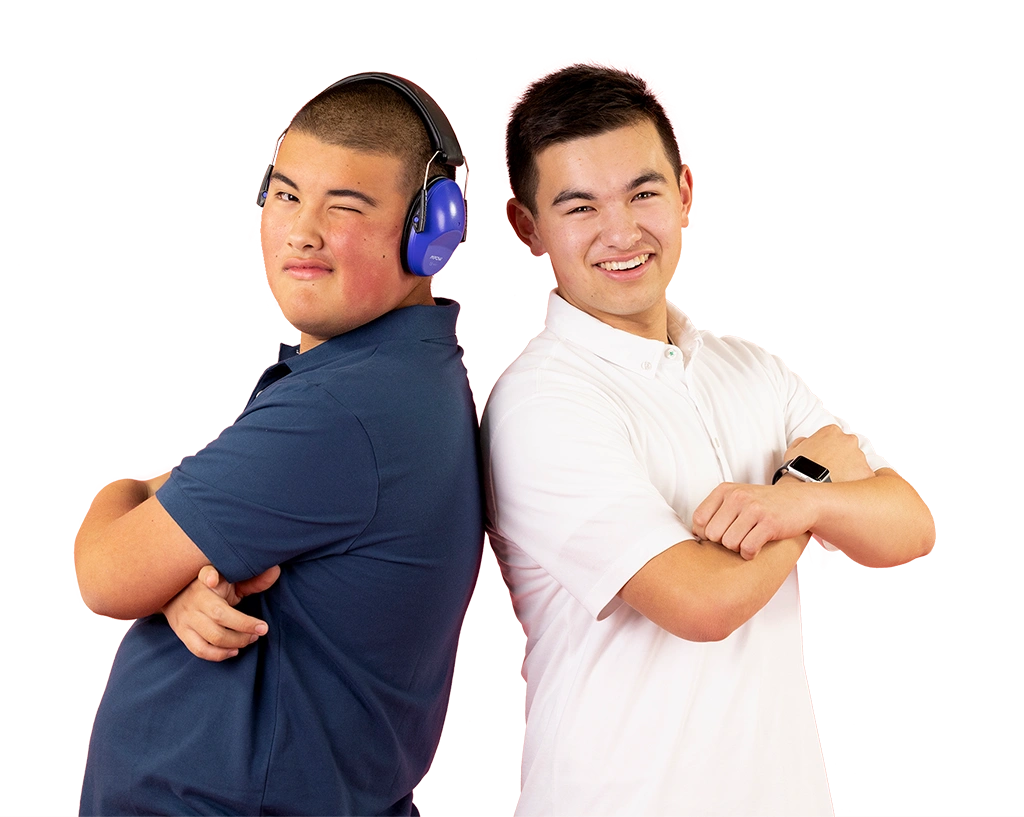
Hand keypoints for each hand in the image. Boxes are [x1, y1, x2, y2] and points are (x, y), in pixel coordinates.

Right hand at [162, 564, 280, 661]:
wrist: (176, 597)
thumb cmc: (212, 587)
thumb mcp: (228, 578)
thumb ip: (250, 579)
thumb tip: (275, 572)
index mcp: (205, 581)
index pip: (206, 574)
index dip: (209, 576)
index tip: (214, 580)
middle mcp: (194, 600)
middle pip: (219, 616)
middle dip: (244, 626)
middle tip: (261, 630)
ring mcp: (186, 619)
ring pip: (212, 636)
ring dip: (236, 642)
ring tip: (250, 639)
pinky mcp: (182, 633)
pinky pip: (200, 650)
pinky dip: (219, 654)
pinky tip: (233, 651)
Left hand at [692, 481, 816, 560]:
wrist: (801, 500)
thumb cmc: (765, 504)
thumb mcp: (737, 498)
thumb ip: (716, 511)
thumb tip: (694, 534)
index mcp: (725, 490)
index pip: (698, 520)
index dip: (705, 534)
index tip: (718, 535)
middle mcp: (737, 497)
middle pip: (712, 534)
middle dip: (722, 542)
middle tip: (737, 538)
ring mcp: (754, 509)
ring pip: (729, 543)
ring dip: (738, 548)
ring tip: (748, 540)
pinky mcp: (769, 523)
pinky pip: (748, 548)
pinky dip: (750, 554)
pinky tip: (756, 547)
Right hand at [784, 425, 874, 483]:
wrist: (805, 486)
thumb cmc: (797, 468)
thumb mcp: (794, 448)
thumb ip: (804, 441)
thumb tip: (807, 442)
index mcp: (832, 431)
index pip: (836, 437)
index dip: (830, 449)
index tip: (826, 459)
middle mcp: (849, 440)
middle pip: (850, 448)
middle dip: (843, 459)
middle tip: (832, 472)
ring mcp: (860, 456)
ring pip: (859, 464)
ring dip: (851, 471)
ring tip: (836, 483)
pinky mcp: (867, 473)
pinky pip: (865, 478)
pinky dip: (857, 484)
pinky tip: (844, 490)